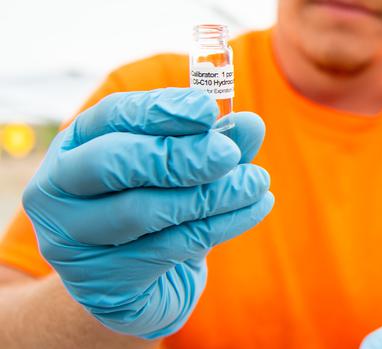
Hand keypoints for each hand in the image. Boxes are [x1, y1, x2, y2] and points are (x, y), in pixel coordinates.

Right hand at [23, 88, 273, 338]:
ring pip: (143, 210)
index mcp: (77, 146)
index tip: (208, 108)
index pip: (113, 116)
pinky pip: (170, 247)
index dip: (161, 110)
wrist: (140, 283)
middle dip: (178, 155)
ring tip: (257, 182)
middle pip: (114, 162)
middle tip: (230, 153)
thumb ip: (213, 144)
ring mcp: (73, 240)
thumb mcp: (184, 171)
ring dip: (211, 194)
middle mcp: (60, 189)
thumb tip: (250, 123)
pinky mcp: (104, 283)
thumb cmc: (160, 210)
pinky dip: (221, 224)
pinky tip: (255, 207)